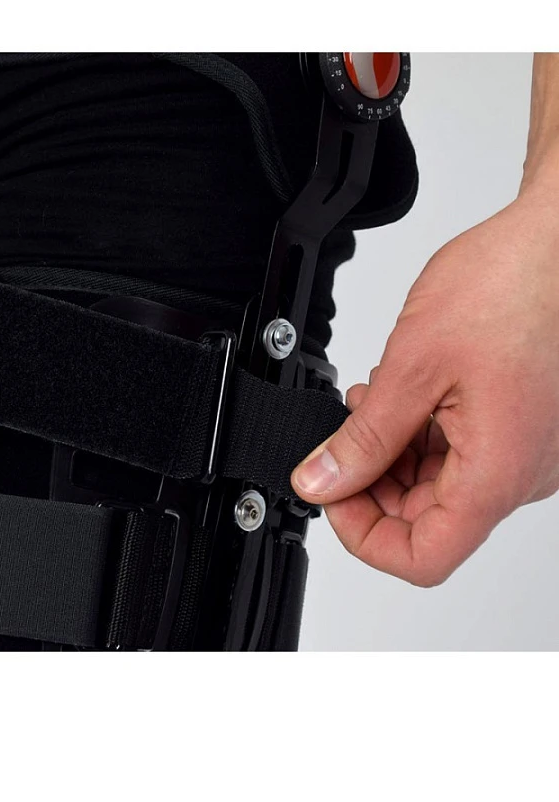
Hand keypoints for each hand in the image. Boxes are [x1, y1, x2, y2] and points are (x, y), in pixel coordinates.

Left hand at [290, 193, 558, 585]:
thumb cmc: (509, 287)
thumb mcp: (413, 366)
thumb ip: (364, 437)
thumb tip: (322, 481)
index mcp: (498, 471)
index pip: (424, 557)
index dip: (363, 537)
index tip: (331, 495)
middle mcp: (519, 472)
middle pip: (428, 520)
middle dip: (370, 486)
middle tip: (338, 439)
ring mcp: (521, 450)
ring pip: (440, 486)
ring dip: (391, 456)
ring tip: (366, 405)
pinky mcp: (517, 426)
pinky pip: (460, 453)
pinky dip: (418, 434)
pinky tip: (397, 397)